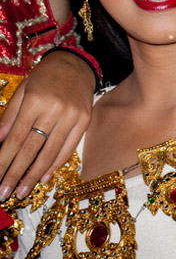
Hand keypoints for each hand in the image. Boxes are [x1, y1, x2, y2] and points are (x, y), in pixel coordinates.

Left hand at [0, 50, 93, 199]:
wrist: (76, 65)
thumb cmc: (45, 77)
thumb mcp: (22, 91)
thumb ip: (10, 117)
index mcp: (35, 101)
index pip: (16, 138)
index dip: (4, 160)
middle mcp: (54, 110)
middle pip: (32, 148)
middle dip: (16, 173)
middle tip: (5, 193)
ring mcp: (72, 117)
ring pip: (50, 152)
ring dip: (35, 174)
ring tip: (22, 191)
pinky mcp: (85, 121)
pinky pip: (69, 147)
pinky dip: (56, 164)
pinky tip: (44, 177)